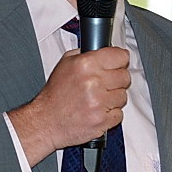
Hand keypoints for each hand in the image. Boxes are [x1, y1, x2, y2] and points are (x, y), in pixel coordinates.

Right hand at [10, 47, 129, 165]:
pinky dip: (110, 114)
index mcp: (86, 64)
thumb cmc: (55, 94)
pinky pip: (119, 114)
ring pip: (123, 96)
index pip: (120, 56)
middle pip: (125, 76)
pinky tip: (97, 110)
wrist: (47, 121)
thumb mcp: (65, 64)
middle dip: (117, 80)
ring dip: (113, 98)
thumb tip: (105, 51)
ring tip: (98, 99)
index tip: (119, 63)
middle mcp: (94, 82)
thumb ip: (86, 54)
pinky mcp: (102, 120)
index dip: (120, 60)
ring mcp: (99, 102)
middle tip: (105, 84)